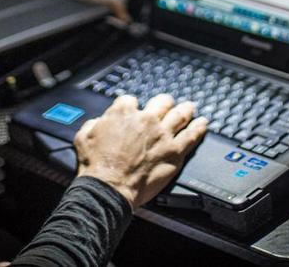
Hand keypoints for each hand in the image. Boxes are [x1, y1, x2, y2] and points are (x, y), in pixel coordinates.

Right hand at [74, 93, 208, 209]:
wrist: (109, 188)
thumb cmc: (96, 166)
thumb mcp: (84, 136)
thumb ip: (94, 123)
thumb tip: (99, 122)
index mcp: (123, 112)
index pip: (131, 100)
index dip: (132, 106)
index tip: (133, 111)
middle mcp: (146, 119)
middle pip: (161, 102)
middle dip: (164, 102)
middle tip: (168, 103)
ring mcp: (163, 135)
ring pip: (180, 115)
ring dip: (186, 109)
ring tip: (190, 107)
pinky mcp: (174, 152)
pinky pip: (192, 136)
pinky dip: (199, 128)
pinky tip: (204, 123)